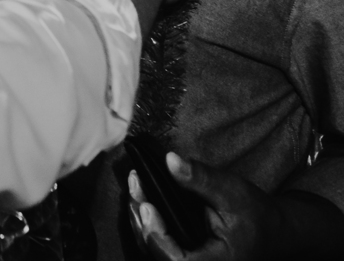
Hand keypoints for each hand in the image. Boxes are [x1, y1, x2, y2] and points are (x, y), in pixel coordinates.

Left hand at [127, 153, 275, 259]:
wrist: (274, 231)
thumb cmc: (259, 216)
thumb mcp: (234, 193)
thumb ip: (201, 179)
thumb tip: (170, 160)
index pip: (174, 259)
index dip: (155, 233)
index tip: (145, 204)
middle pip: (155, 251)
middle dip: (140, 217)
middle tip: (135, 184)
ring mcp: (190, 260)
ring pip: (152, 247)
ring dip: (140, 217)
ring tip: (136, 186)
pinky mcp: (185, 252)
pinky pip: (158, 242)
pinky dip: (147, 220)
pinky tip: (142, 197)